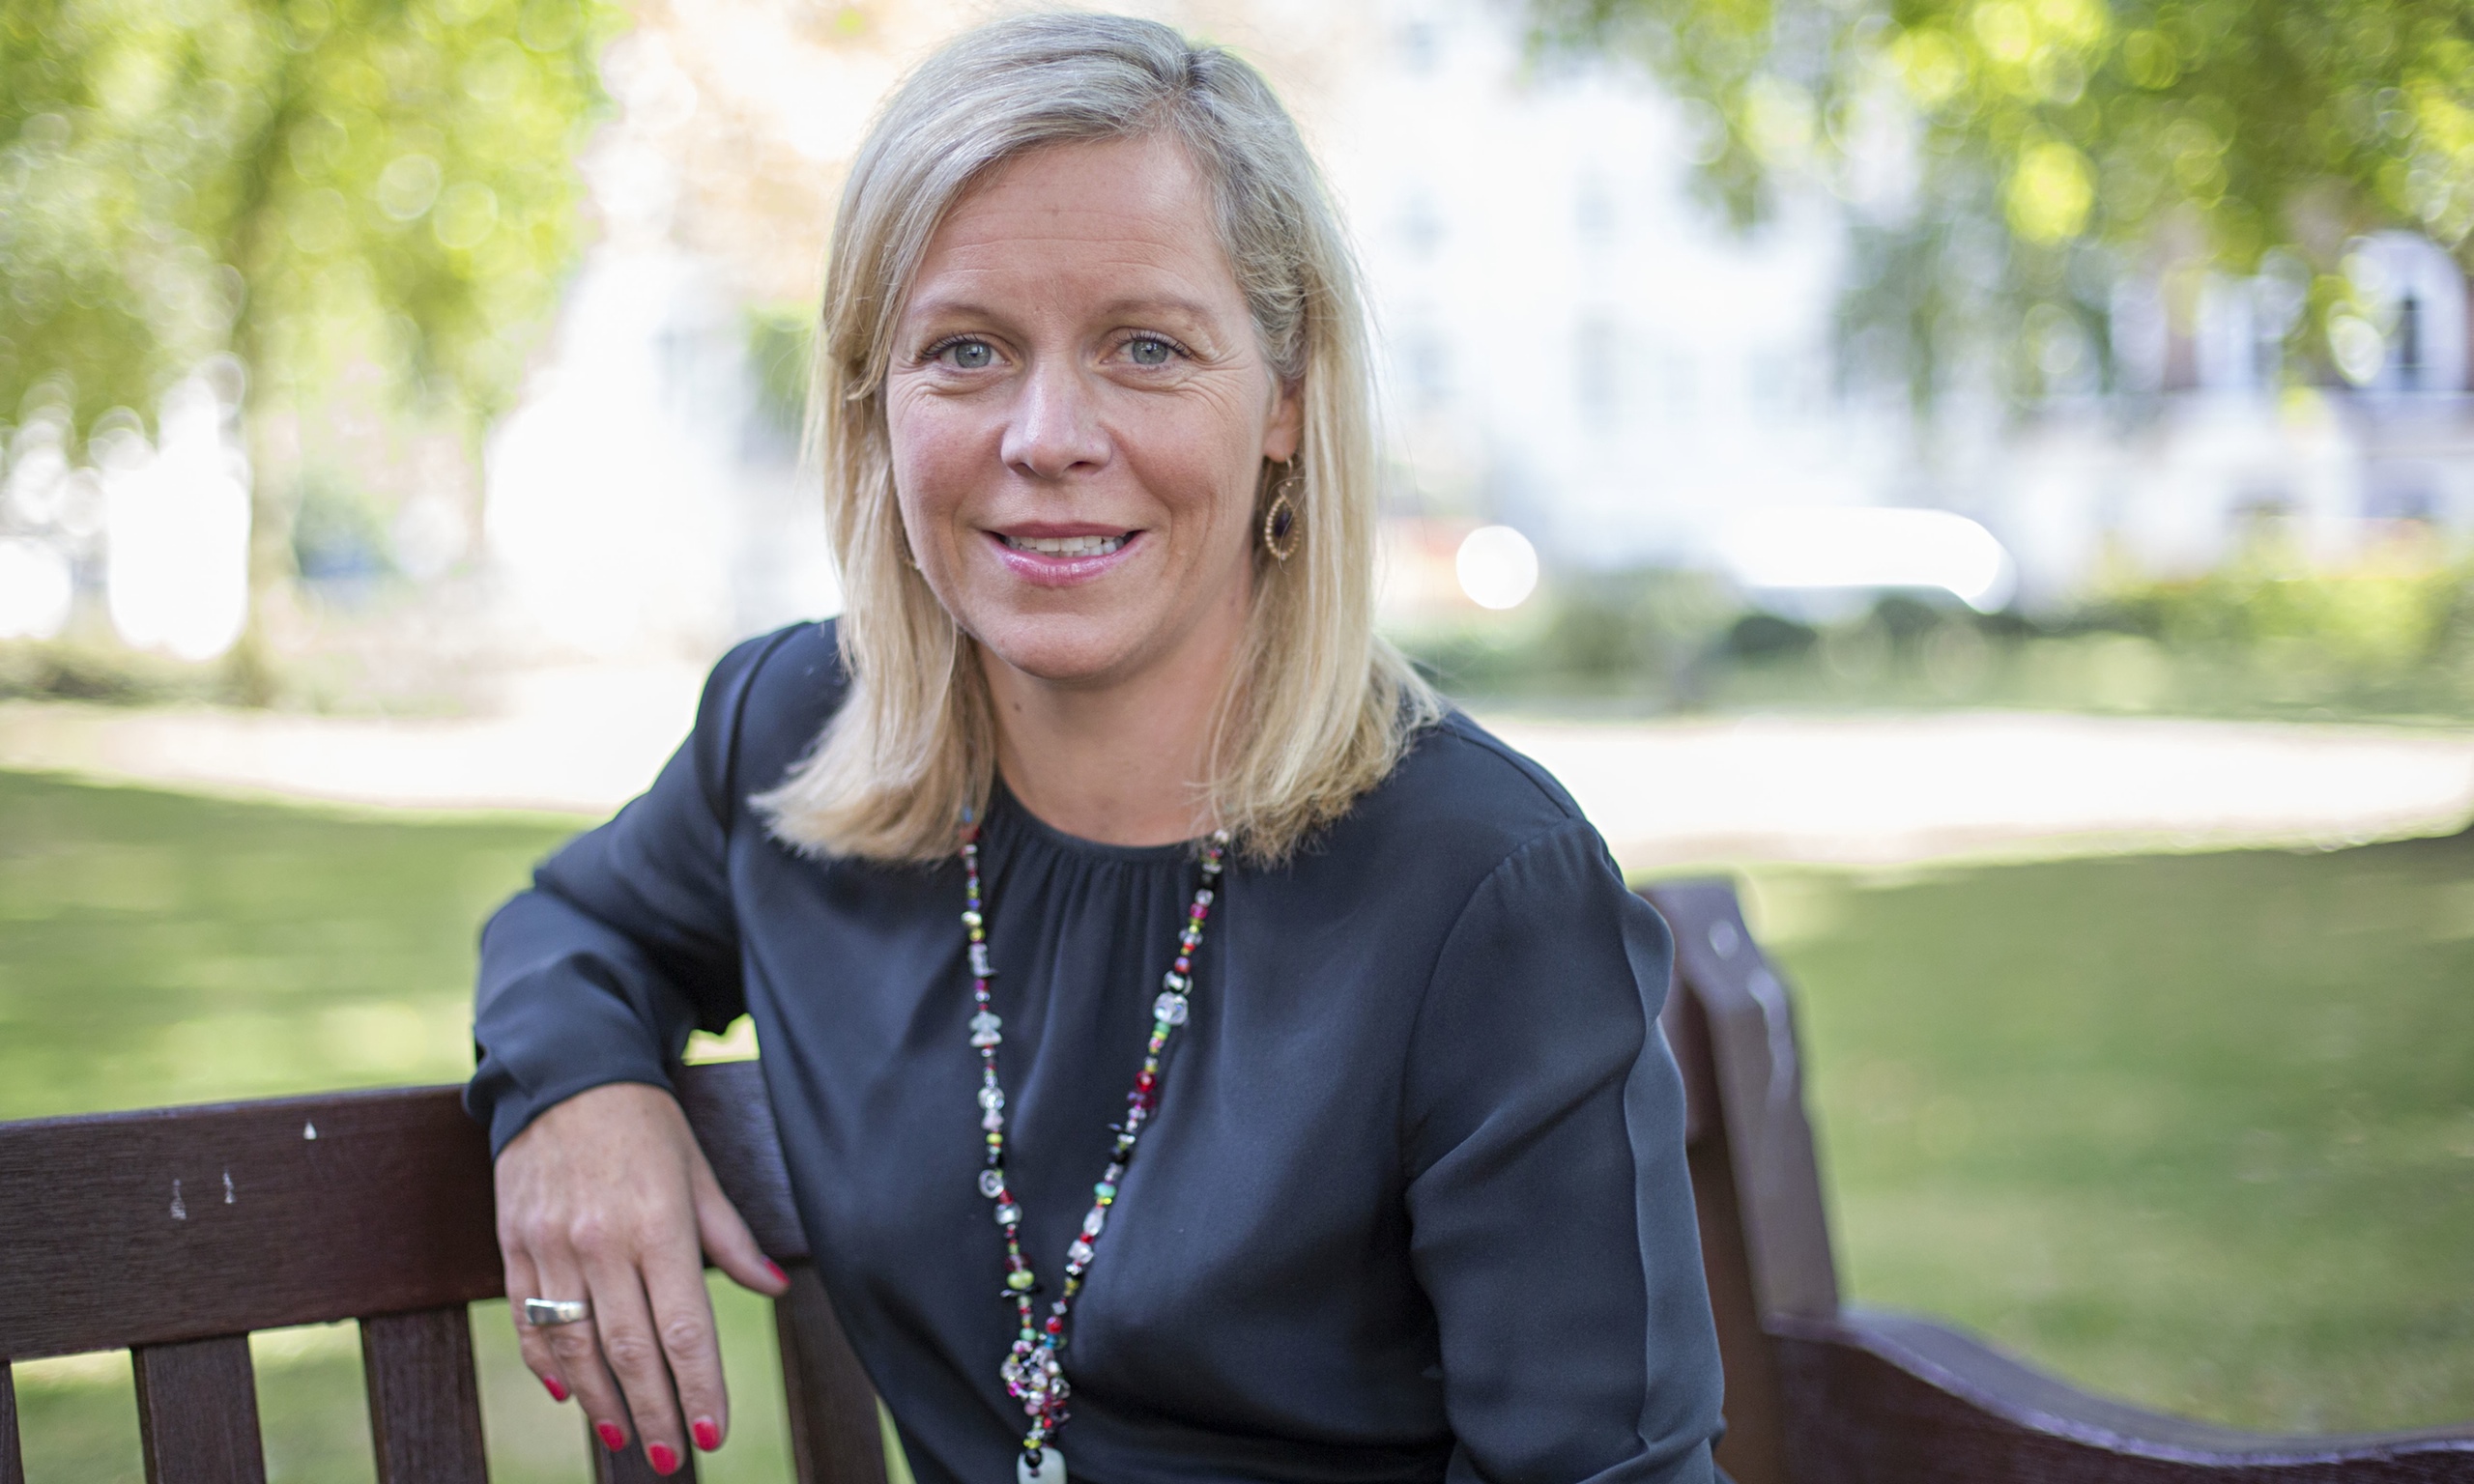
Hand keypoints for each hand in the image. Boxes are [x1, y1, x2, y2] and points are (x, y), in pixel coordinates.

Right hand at [494, 1081, 790, 1472]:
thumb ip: (732, 1239)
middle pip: (630, 1349)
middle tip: (672, 1459)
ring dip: (600, 1401)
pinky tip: (567, 1396)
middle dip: (655, 1411)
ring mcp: (551, 1245)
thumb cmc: (647, 1124)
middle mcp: (602, 1241)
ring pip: (575, 1346)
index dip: (698, 1386)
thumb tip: (777, 1289)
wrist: (565, 1072)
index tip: (712, 1434)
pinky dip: (546, 1364)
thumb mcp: (699, 1172)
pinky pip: (527, 1319)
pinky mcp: (513, 1242)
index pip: (683, 1327)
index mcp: (659, 1225)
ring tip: (626, 1438)